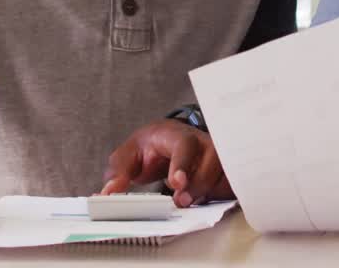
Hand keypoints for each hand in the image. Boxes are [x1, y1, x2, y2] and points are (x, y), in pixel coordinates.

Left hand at [100, 119, 231, 207]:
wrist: (167, 140)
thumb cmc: (150, 146)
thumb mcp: (129, 154)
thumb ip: (118, 172)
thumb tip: (108, 192)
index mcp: (177, 135)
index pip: (185, 144)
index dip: (182, 163)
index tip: (176, 183)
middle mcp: (201, 143)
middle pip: (211, 160)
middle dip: (197, 183)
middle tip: (180, 201)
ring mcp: (216, 157)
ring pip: (223, 173)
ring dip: (208, 191)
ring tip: (188, 203)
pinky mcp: (223, 172)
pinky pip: (230, 184)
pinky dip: (221, 194)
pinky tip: (206, 201)